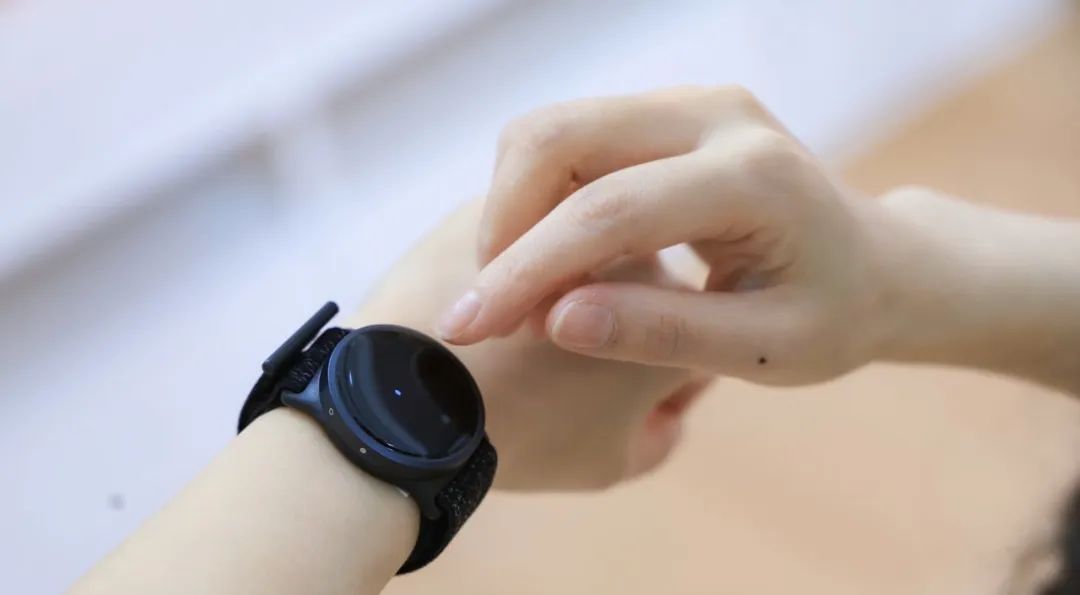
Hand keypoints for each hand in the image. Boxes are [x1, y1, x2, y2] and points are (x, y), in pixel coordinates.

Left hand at [349, 200, 710, 489]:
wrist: (406, 400)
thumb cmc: (519, 439)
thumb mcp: (610, 463)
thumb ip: (658, 432)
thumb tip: (661, 414)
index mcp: (667, 309)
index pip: (699, 328)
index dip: (670, 365)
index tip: (639, 395)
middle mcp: (624, 245)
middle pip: (642, 276)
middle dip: (623, 310)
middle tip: (571, 363)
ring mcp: (553, 215)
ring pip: (575, 244)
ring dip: (567, 275)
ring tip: (516, 336)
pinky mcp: (485, 205)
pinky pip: (513, 232)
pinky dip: (506, 261)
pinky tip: (475, 306)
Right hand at [438, 86, 889, 384]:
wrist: (874, 262)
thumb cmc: (831, 316)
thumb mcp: (767, 350)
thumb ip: (663, 333)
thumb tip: (555, 320)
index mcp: (753, 176)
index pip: (610, 211)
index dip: (527, 270)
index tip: (466, 328)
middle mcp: (717, 115)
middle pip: (561, 138)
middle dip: (503, 224)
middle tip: (485, 307)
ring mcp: (688, 102)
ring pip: (551, 130)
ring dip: (512, 209)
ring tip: (517, 290)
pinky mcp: (664, 111)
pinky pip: (568, 138)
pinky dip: (535, 196)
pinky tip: (545, 259)